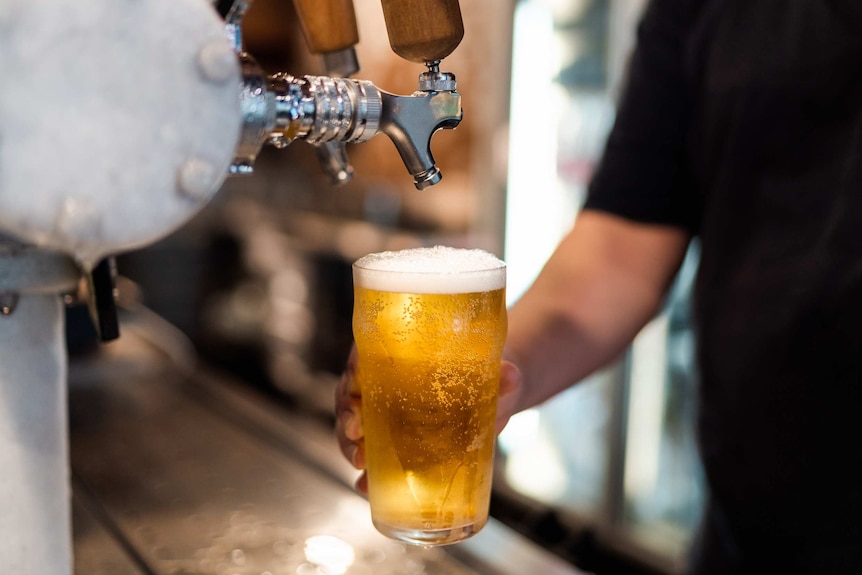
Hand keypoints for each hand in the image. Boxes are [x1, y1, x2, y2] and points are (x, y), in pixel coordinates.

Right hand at [335, 348, 523, 494]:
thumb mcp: (496, 370)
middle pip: (351, 394)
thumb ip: (503, 374)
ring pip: (355, 424)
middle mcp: (386, 377)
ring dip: (350, 447)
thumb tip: (511, 375)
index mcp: (400, 349)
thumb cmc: (490, 370)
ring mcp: (388, 409)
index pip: (364, 356)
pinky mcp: (397, 437)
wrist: (497, 390)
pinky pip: (374, 450)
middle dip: (346, 420)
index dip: (352, 376)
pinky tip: (366, 487)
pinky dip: (367, 470)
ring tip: (360, 471)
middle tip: (357, 443)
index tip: (355, 396)